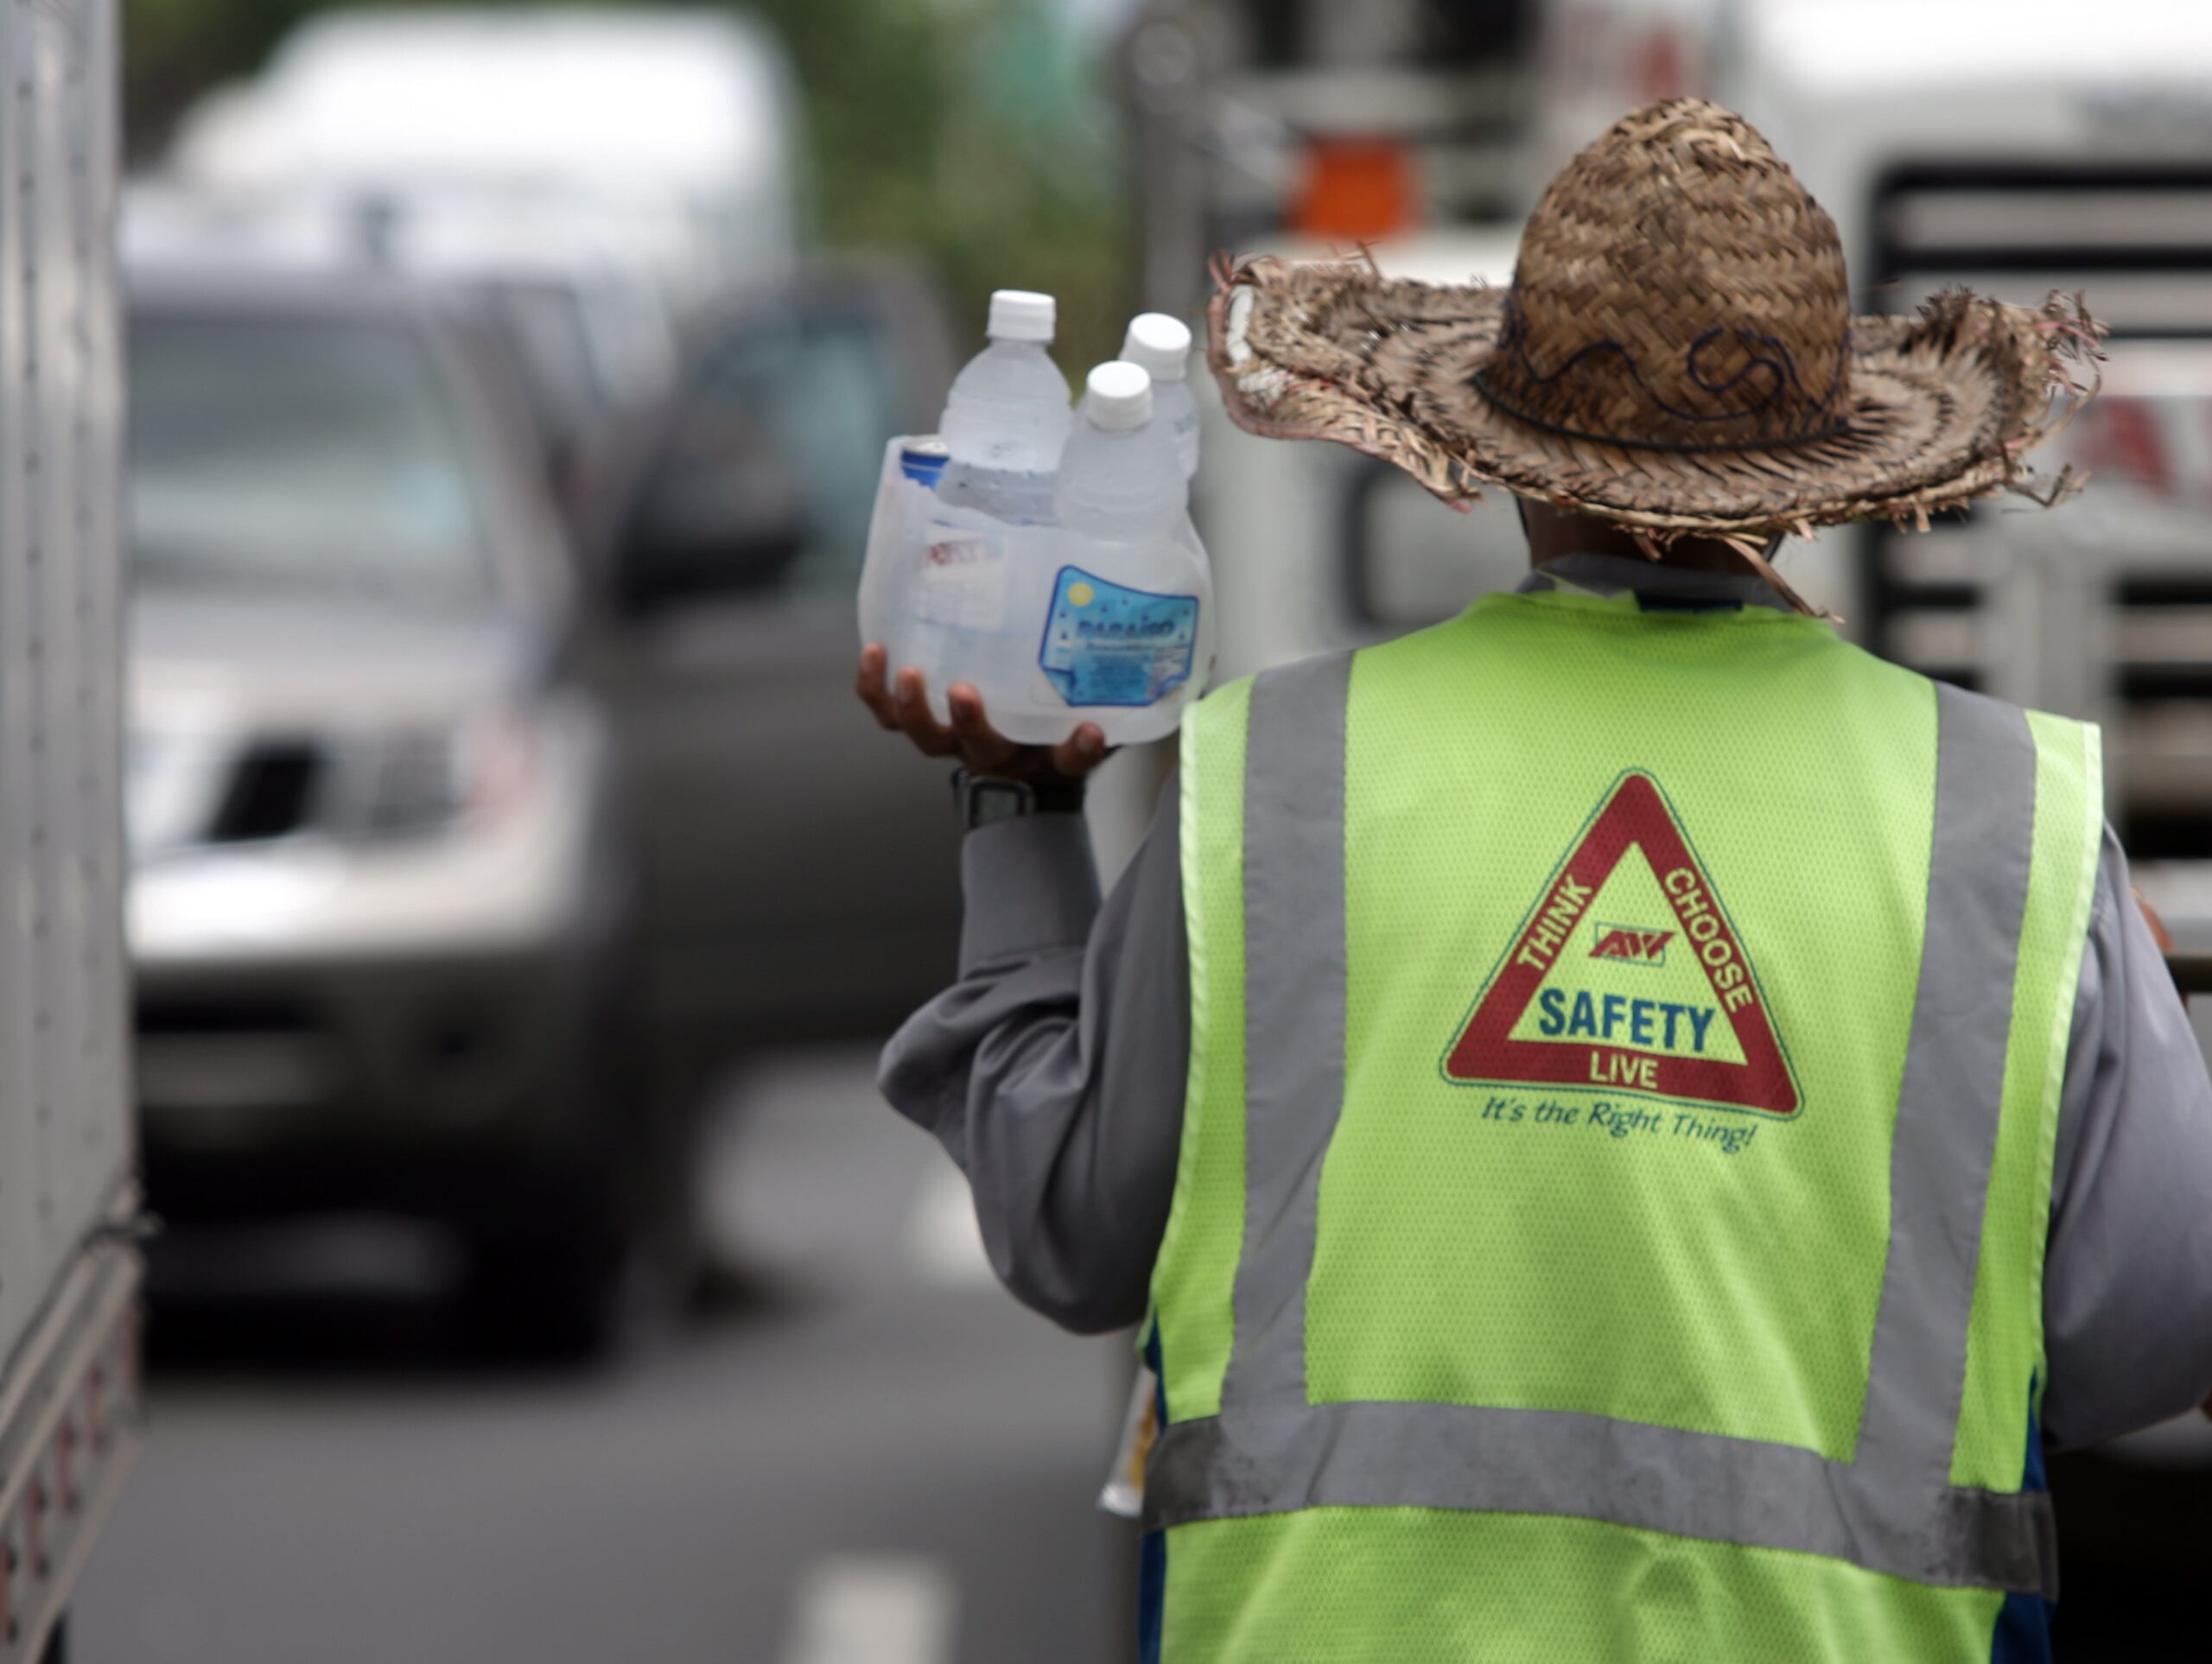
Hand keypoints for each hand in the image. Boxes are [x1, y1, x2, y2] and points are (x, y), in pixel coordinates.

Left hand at [856, 645, 1110, 784]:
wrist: (1014, 751)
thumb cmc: (1057, 724)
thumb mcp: (1092, 714)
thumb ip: (1117, 696)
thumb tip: (1162, 655)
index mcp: (1042, 758)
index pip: (1067, 761)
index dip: (1076, 750)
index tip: (1090, 732)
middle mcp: (994, 753)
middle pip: (979, 750)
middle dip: (971, 723)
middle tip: (964, 691)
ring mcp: (952, 740)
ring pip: (924, 736)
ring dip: (913, 707)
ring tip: (906, 671)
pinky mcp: (921, 719)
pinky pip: (888, 713)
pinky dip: (876, 689)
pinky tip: (877, 650)